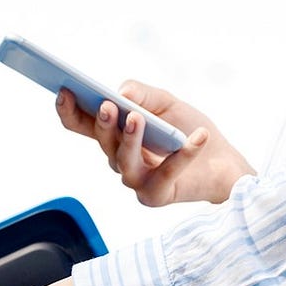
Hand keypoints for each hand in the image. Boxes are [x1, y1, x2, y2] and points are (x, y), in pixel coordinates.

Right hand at [55, 81, 254, 205]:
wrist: (221, 161)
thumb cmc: (187, 129)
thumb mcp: (165, 103)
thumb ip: (143, 94)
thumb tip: (122, 93)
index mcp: (114, 135)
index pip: (82, 125)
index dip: (69, 111)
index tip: (64, 90)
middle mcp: (119, 159)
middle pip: (103, 142)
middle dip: (103, 123)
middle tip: (107, 105)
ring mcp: (136, 180)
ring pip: (124, 161)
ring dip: (130, 139)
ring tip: (137, 119)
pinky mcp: (157, 195)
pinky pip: (167, 173)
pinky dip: (185, 154)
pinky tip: (199, 137)